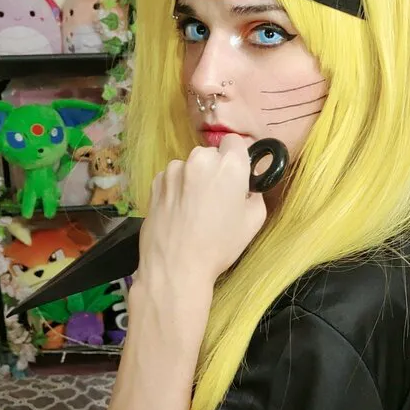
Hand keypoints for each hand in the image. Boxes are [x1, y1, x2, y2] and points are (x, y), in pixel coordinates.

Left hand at [139, 135, 266, 286]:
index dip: (237, 158)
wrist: (175, 267)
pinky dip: (176, 188)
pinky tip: (178, 211)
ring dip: (193, 179)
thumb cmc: (219, 246)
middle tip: (216, 198)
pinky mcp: (155, 182)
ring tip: (193, 209)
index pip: (235, 142)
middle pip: (211, 154)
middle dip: (215, 169)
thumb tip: (246, 186)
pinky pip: (172, 178)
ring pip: (189, 166)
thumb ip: (255, 194)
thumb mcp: (254, 222)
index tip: (236, 177)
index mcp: (229, 165)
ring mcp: (174, 169)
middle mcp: (199, 159)